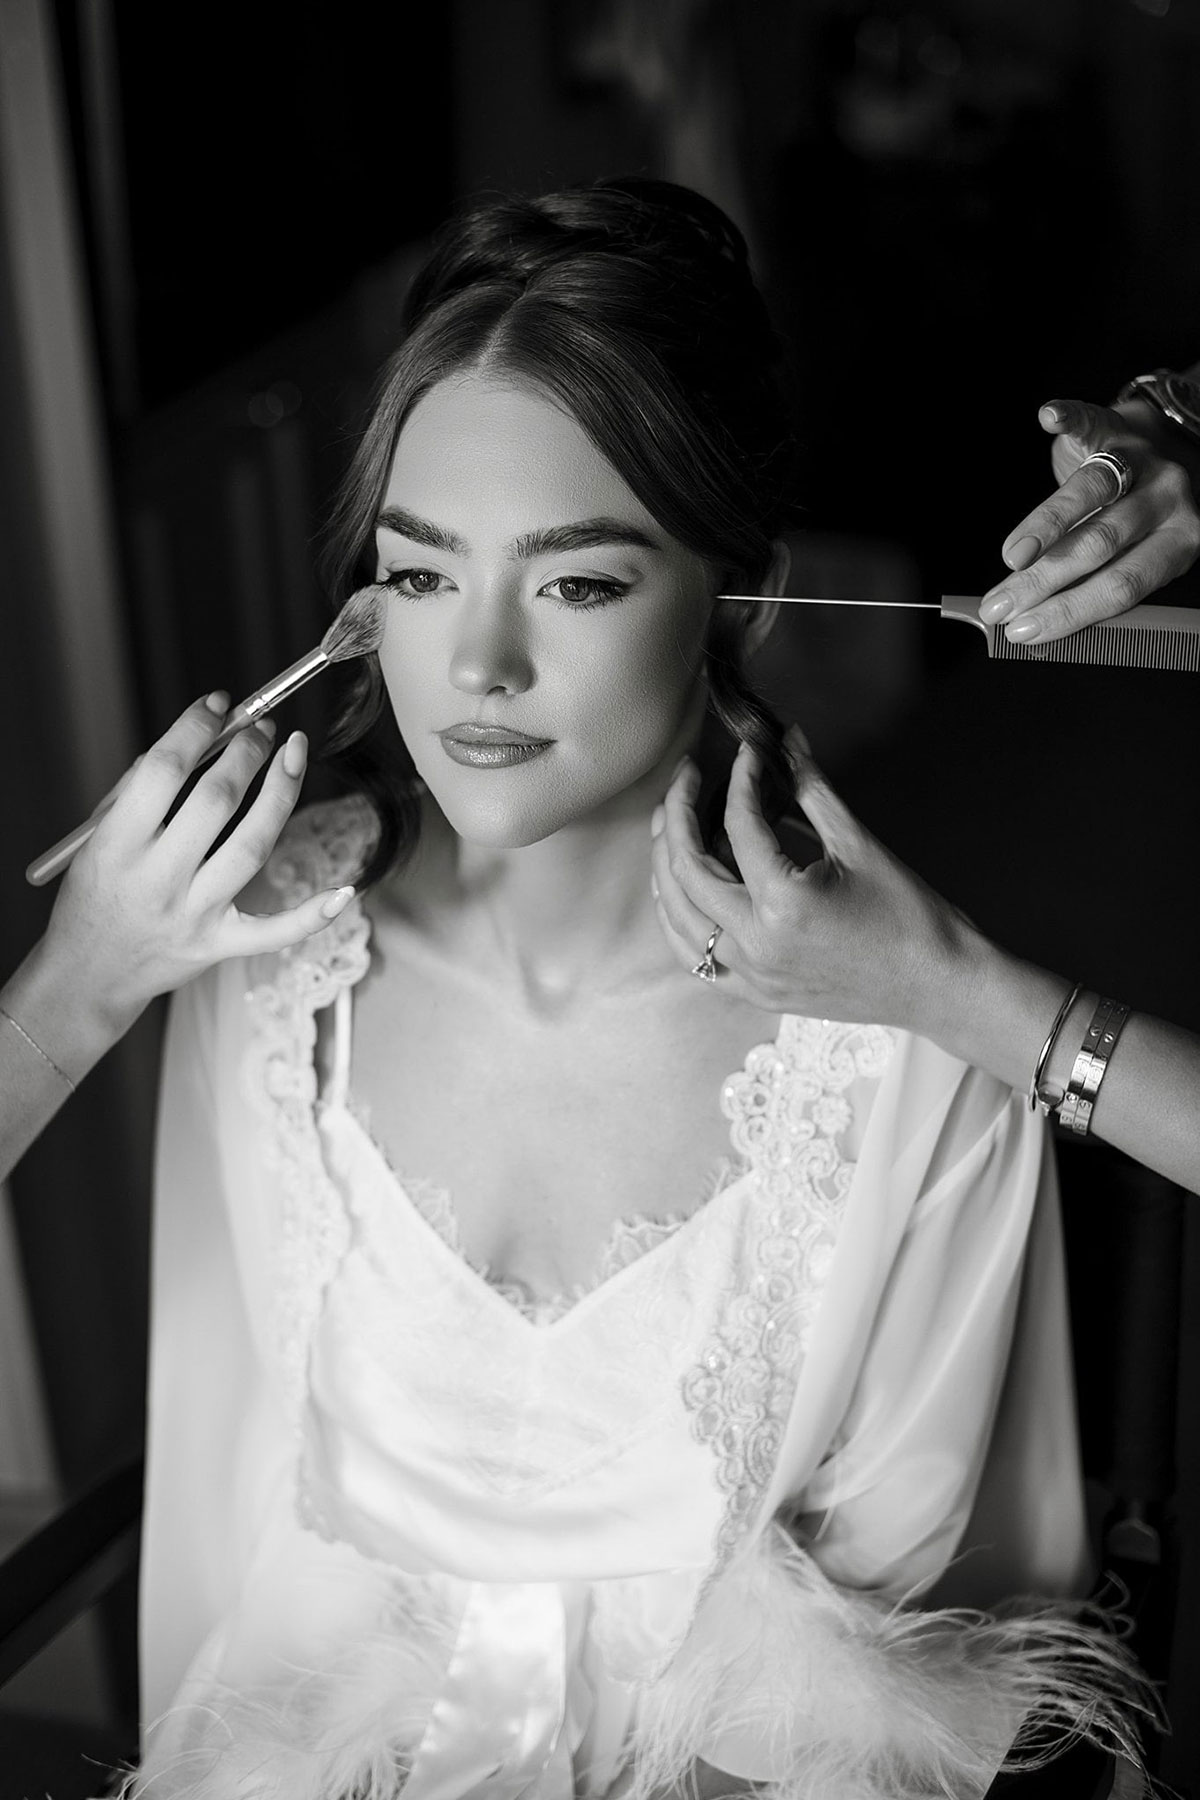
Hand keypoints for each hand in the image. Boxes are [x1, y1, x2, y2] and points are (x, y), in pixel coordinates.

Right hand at [33, 693, 351, 1041]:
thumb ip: (137, 794)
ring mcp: (191, 915)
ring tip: (294, 755)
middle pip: (215, 802)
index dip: (196, 729)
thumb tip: (194, 742)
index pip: (162, 771)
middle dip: (245, 753)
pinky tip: (345, 891)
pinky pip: (273, 932)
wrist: (87, 976)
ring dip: (280, 794)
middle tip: (262, 728)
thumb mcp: (96, 842)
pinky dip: (311, 915)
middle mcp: (156, 879)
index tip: (218, 705)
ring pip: (251, 848)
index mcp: (116, 846)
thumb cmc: (94, 898)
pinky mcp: (218, 946)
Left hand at [650, 731, 975, 1033]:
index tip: (747, 753)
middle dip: (678, 815)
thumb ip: (812, 790)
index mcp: (783, 903)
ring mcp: (750, 975)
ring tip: (669, 824)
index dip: (739, 780)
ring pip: (678, 916)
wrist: (937, 985)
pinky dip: (679, 917)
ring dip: (665, 866)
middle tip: (683, 779)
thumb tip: (787, 741)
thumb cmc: (909, 915)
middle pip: (687, 870)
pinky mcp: (754, 994)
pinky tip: (679, 887)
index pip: (739, 827)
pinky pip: (693, 956)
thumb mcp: (859, 844)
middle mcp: (755, 943)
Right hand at [979, 399, 1199, 644]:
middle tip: (1001, 605)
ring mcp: (1142, 458)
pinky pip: (1089, 420)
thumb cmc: (1141, 523)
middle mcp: (1167, 499)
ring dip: (1043, 527)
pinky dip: (1069, 418)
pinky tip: (1049, 417)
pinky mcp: (1114, 424)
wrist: (1166, 452)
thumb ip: (1095, 585)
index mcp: (1179, 543)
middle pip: (1101, 543)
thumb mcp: (1134, 559)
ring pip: (1091, 491)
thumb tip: (1031, 622)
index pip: (1122, 584)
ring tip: (1010, 557)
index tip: (1025, 629)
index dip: (1070, 610)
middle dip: (1043, 580)